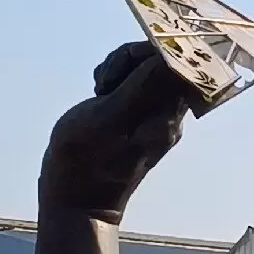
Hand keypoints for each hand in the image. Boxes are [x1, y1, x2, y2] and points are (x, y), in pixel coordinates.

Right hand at [36, 41, 201, 219]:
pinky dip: (114, 81)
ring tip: (99, 92)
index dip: (146, 53)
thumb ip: (141, 85)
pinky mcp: (136, 116)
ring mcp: (153, 115)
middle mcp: (169, 113)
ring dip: (117, 69)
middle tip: (104, 85)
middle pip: (161, 61)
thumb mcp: (109, 118)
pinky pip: (132, 84)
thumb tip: (168, 56)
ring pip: (144, 69)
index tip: (118, 71)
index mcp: (168, 114)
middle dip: (128, 60)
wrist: (76, 200)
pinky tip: (99, 95)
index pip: (177, 61)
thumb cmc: (86, 161)